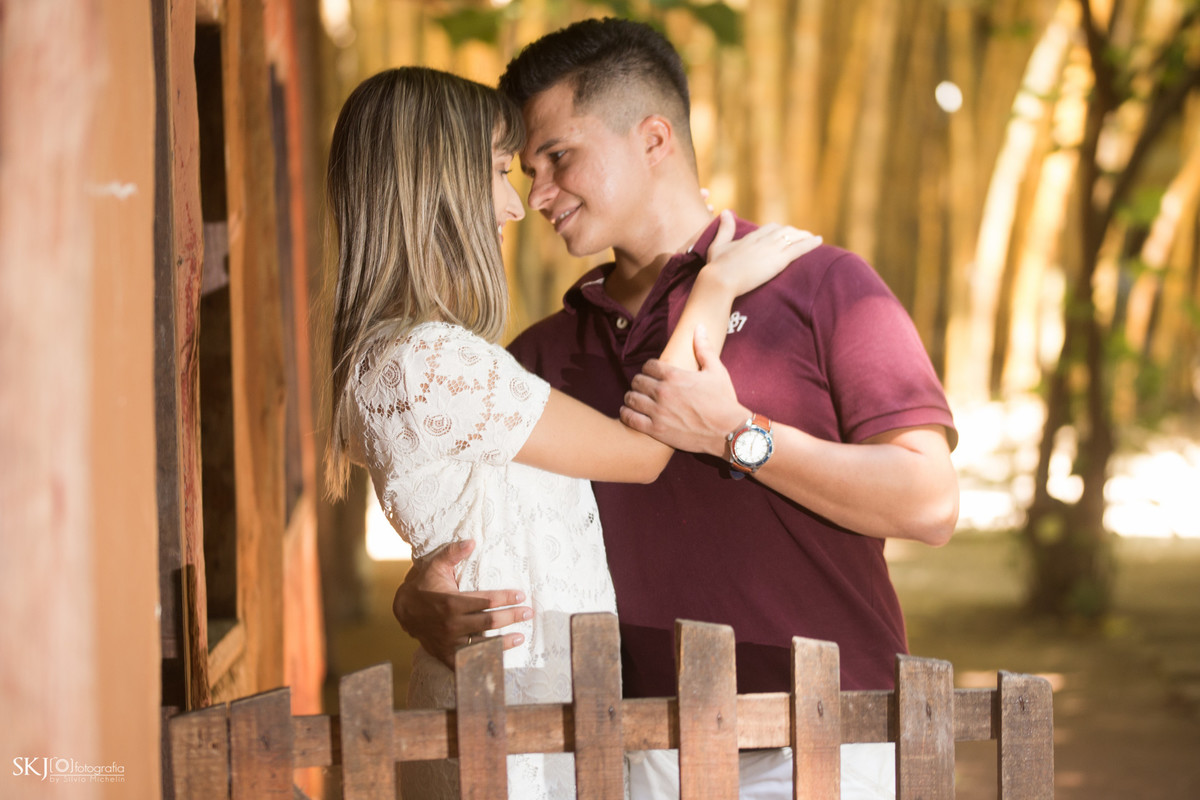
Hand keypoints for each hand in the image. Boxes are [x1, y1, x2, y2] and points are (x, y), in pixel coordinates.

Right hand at [391, 539, 531, 667]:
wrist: (402, 611)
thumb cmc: (423, 586)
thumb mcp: (435, 566)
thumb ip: (452, 553)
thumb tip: (471, 541)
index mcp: (453, 602)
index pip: (487, 600)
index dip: (506, 598)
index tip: (521, 596)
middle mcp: (453, 623)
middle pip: (490, 621)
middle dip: (512, 616)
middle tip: (529, 613)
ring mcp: (450, 641)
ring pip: (483, 644)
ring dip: (504, 642)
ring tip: (521, 637)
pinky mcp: (446, 654)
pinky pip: (468, 662)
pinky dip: (483, 662)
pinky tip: (499, 660)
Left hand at [620, 324, 748, 455]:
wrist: (729, 431)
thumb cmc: (723, 400)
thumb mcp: (716, 371)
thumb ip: (704, 348)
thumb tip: (699, 327)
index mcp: (675, 376)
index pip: (648, 365)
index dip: (649, 368)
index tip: (653, 373)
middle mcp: (663, 392)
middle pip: (637, 381)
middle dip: (640, 382)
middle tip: (645, 388)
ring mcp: (658, 412)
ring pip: (630, 398)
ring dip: (632, 397)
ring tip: (637, 400)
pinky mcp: (656, 430)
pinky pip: (630, 418)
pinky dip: (627, 414)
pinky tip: (631, 413)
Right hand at [702, 209, 820, 296]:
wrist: (720, 279)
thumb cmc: (716, 267)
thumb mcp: (718, 245)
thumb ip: (724, 229)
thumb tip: (726, 211)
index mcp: (750, 238)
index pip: (769, 229)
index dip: (778, 231)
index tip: (784, 233)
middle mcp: (763, 240)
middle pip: (783, 231)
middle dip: (794, 233)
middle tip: (802, 236)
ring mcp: (771, 248)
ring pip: (793, 237)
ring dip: (804, 236)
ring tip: (813, 238)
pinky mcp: (779, 260)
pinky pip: (799, 248)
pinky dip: (810, 243)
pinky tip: (819, 241)